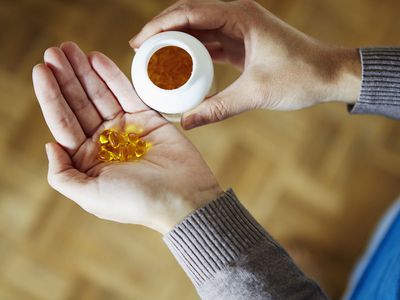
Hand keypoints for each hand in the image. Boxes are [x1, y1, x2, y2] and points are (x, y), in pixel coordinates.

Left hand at [32, 42, 221, 233]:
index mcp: (88, 159)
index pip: (63, 122)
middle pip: (79, 103)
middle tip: (54, 51)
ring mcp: (126, 128)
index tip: (40, 69)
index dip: (50, 95)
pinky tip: (97, 59)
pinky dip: (112, 76)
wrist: (183, 198)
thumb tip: (50, 145)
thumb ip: (62, 175)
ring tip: (70, 49)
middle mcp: (105, 142)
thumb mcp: (90, 197)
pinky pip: (127, 93)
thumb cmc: (138, 202)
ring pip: (100, 94)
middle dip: (66, 77)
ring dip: (85, 71)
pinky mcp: (148, 119)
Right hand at [130, 0, 360, 128]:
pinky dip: (192, 53)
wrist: (329, 74)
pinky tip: (179, 67)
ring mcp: (239, 28)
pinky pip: (209, 43)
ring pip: (197, 29)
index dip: (158, 25)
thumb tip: (187, 123)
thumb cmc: (301, 76)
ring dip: (175, 42)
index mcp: (239, 16)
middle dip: (160, 32)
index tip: (137, 43)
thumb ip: (219, 108)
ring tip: (153, 61)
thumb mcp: (256, 93)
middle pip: (188, 16)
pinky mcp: (241, 42)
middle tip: (140, 53)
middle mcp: (237, 16)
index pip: (188, 12)